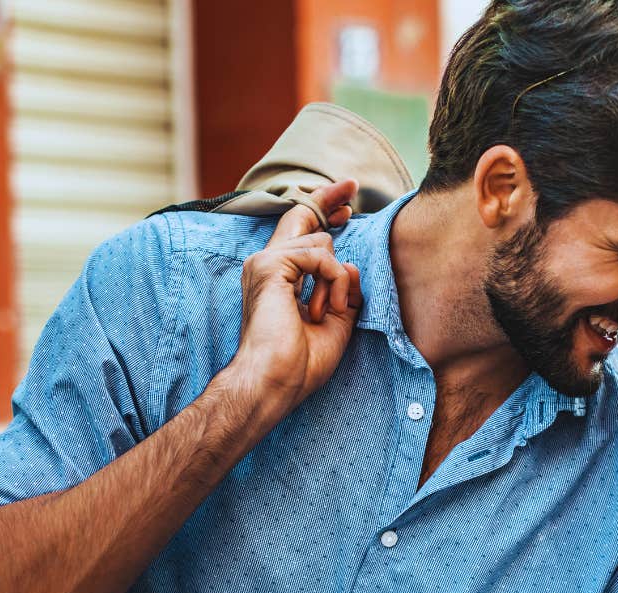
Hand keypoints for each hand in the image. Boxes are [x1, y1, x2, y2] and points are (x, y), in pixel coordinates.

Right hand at [225, 180, 362, 415]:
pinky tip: (322, 308)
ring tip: (324, 313)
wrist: (275, 382)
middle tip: (352, 185)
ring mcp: (265, 263)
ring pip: (321, 243)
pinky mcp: (270, 266)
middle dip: (328, 198)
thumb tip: (350, 263)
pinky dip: (331, 282)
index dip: (322, 213)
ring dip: (335, 280)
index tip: (346, 206)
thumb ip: (343, 292)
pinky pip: (320, 256)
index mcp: (279, 279)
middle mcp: (267, 265)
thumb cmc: (300, 364)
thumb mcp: (335, 323)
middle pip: (301, 215)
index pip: (300, 234)